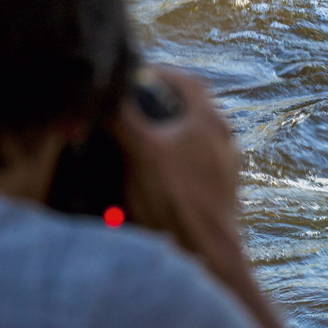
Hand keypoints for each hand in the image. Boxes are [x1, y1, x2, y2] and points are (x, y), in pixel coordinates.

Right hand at [112, 68, 250, 291]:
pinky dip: (170, 161)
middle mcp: (223, 139)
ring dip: (164, 136)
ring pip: (191, 139)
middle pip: (189, 109)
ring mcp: (224, 167)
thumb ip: (123, 119)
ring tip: (134, 142)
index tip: (134, 77)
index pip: (187, 81)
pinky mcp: (219, 191)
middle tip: (130, 109)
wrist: (206, 254)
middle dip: (158, 106)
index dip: (159, 74)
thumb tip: (102, 95)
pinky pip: (192, 165)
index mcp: (209, 121)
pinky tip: (149, 175)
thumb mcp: (142, 152)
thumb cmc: (177, 199)